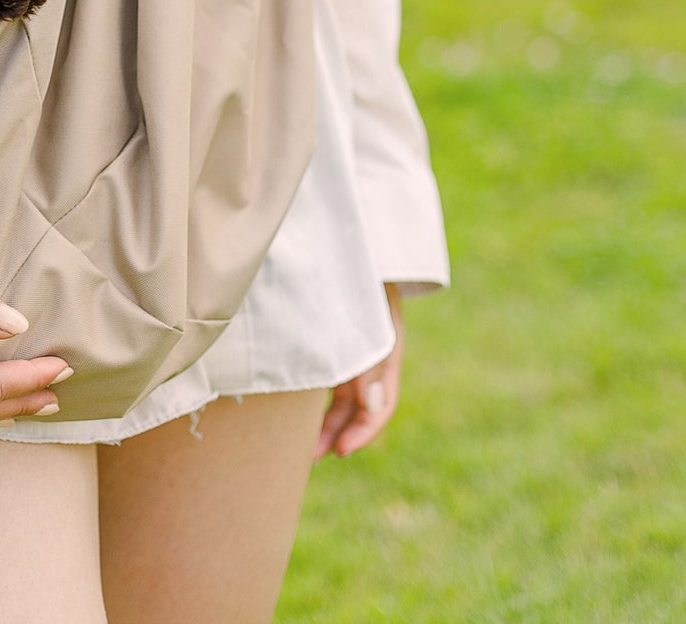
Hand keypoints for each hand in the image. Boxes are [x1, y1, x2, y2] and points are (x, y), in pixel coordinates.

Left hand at [315, 284, 402, 460]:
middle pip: (359, 405)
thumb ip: (369, 360)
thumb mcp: (367, 313)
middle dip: (338, 433)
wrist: (345, 229)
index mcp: (386, 347)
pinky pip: (331, 375)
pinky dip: (319, 396)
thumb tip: (372, 408)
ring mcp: (354, 343)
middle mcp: (372, 350)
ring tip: (304, 445)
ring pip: (343, 394)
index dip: (363, 432)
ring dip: (327, 420)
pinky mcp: (335, 334)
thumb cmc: (353, 268)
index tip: (340, 452)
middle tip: (311, 457)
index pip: (381, 404)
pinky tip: (299, 409)